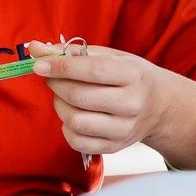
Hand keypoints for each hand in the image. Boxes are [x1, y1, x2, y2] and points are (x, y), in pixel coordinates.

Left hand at [29, 41, 177, 156]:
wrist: (161, 106)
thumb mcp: (110, 56)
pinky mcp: (115, 147)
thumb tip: (35, 48)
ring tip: (62, 96)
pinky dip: (66, 127)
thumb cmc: (129, 76)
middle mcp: (132, 104)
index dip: (61, 67)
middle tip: (51, 77)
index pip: (93, 71)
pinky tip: (71, 114)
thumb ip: (72, 52)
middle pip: (80, 97)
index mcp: (133, 75)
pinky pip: (78, 142)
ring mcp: (125, 129)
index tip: (39, 64)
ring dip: (59, 105)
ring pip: (76, 121)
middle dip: (56, 85)